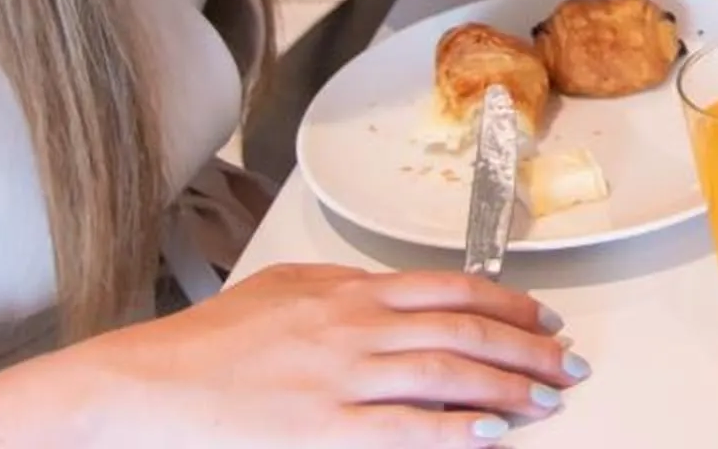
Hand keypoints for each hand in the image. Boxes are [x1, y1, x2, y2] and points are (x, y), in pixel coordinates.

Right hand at [56, 263, 584, 444]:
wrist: (149, 383)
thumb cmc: (209, 339)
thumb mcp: (284, 287)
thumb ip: (344, 285)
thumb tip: (394, 289)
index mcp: (350, 291)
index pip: (453, 289)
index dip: (510, 302)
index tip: (545, 318)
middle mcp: (356, 328)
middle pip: (465, 331)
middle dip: (527, 347)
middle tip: (568, 363)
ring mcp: (341, 380)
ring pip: (448, 376)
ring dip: (508, 387)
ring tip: (548, 399)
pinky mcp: (322, 430)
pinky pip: (405, 430)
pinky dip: (455, 430)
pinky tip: (491, 433)